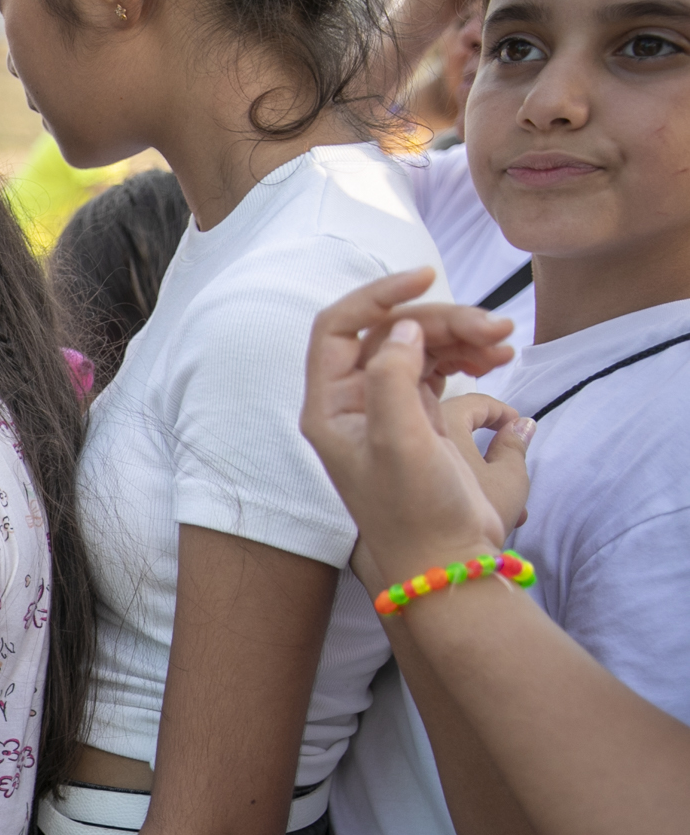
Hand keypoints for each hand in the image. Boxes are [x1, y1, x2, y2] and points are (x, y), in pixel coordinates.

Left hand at [302, 272, 532, 587]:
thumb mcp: (400, 442)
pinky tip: (498, 357)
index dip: (378, 294)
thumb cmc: (415, 510)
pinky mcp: (417, 418)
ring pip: (418, 346)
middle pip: (389, 331)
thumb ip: (392, 377)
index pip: (337, 326)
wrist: (445, 560)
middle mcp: (350, 404)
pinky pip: (437, 367)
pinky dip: (467, 354)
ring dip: (461, 334)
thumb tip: (400, 325)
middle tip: (495, 326)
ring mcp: (384, 409)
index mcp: (328, 407)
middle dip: (441, 319)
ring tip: (506, 342)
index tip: (429, 274)